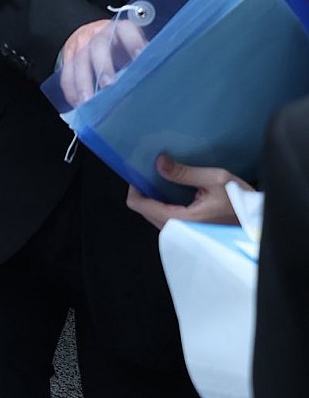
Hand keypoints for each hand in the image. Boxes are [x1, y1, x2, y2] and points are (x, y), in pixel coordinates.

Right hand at [59, 17, 148, 106]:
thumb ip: (140, 56)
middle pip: (97, 48)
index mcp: (118, 29)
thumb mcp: (131, 45)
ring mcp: (80, 46)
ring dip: (82, 84)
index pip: (126, 30)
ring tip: (87, 102)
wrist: (91, 34)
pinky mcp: (68, 58)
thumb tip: (156, 78)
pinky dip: (70, 91)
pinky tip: (77, 103)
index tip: (141, 56)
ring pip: (78, 63)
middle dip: (102, 67)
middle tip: (108, 85)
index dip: (133, 42)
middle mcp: (97, 35)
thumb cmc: (118, 45)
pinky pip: (66, 75)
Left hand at [126, 155, 253, 229]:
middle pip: (144, 210)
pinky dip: (165, 204)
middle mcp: (176, 231)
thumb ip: (184, 172)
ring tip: (164, 179)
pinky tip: (176, 190)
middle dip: (145, 190)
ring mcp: (182, 235)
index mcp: (180, 220)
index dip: (136, 186)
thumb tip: (158, 162)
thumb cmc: (242, 203)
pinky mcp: (189, 234)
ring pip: (154, 215)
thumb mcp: (216, 180)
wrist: (261, 223)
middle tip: (153, 172)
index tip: (140, 170)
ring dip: (155, 197)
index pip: (139, 205)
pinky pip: (166, 218)